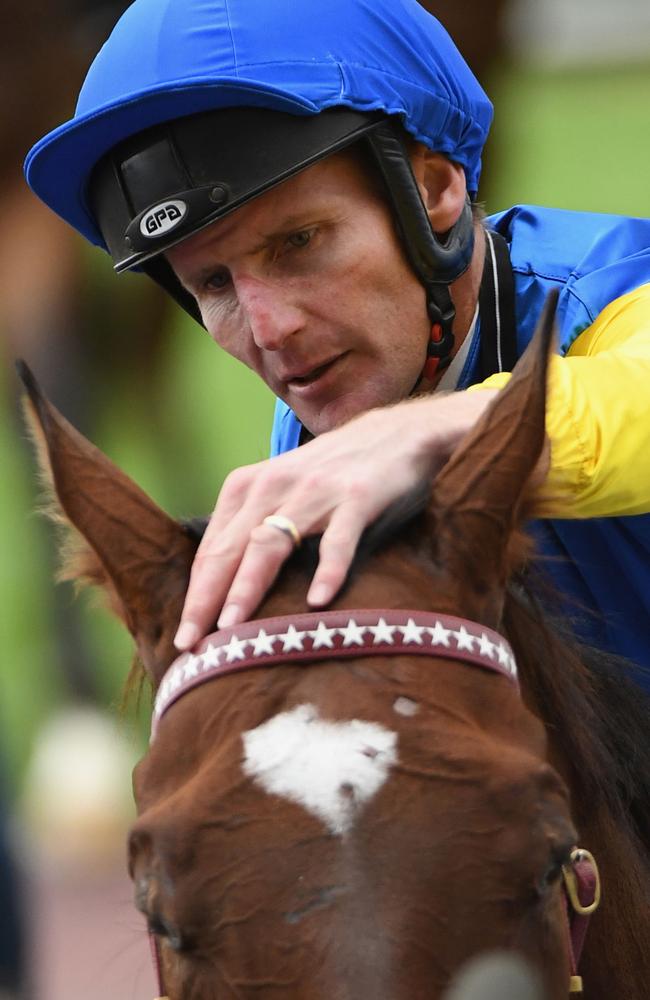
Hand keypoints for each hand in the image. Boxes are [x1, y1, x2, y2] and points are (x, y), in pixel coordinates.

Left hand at [173, 389, 498, 648]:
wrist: (395, 433)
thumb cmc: (332, 472)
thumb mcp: (281, 491)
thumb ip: (252, 527)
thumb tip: (219, 588)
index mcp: (246, 487)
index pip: (211, 550)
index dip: (194, 595)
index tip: (183, 638)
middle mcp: (272, 487)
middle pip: (229, 551)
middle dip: (205, 600)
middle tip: (189, 643)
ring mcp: (314, 492)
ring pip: (270, 544)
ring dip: (247, 587)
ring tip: (232, 627)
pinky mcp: (356, 497)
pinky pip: (337, 540)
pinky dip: (327, 570)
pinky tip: (318, 602)